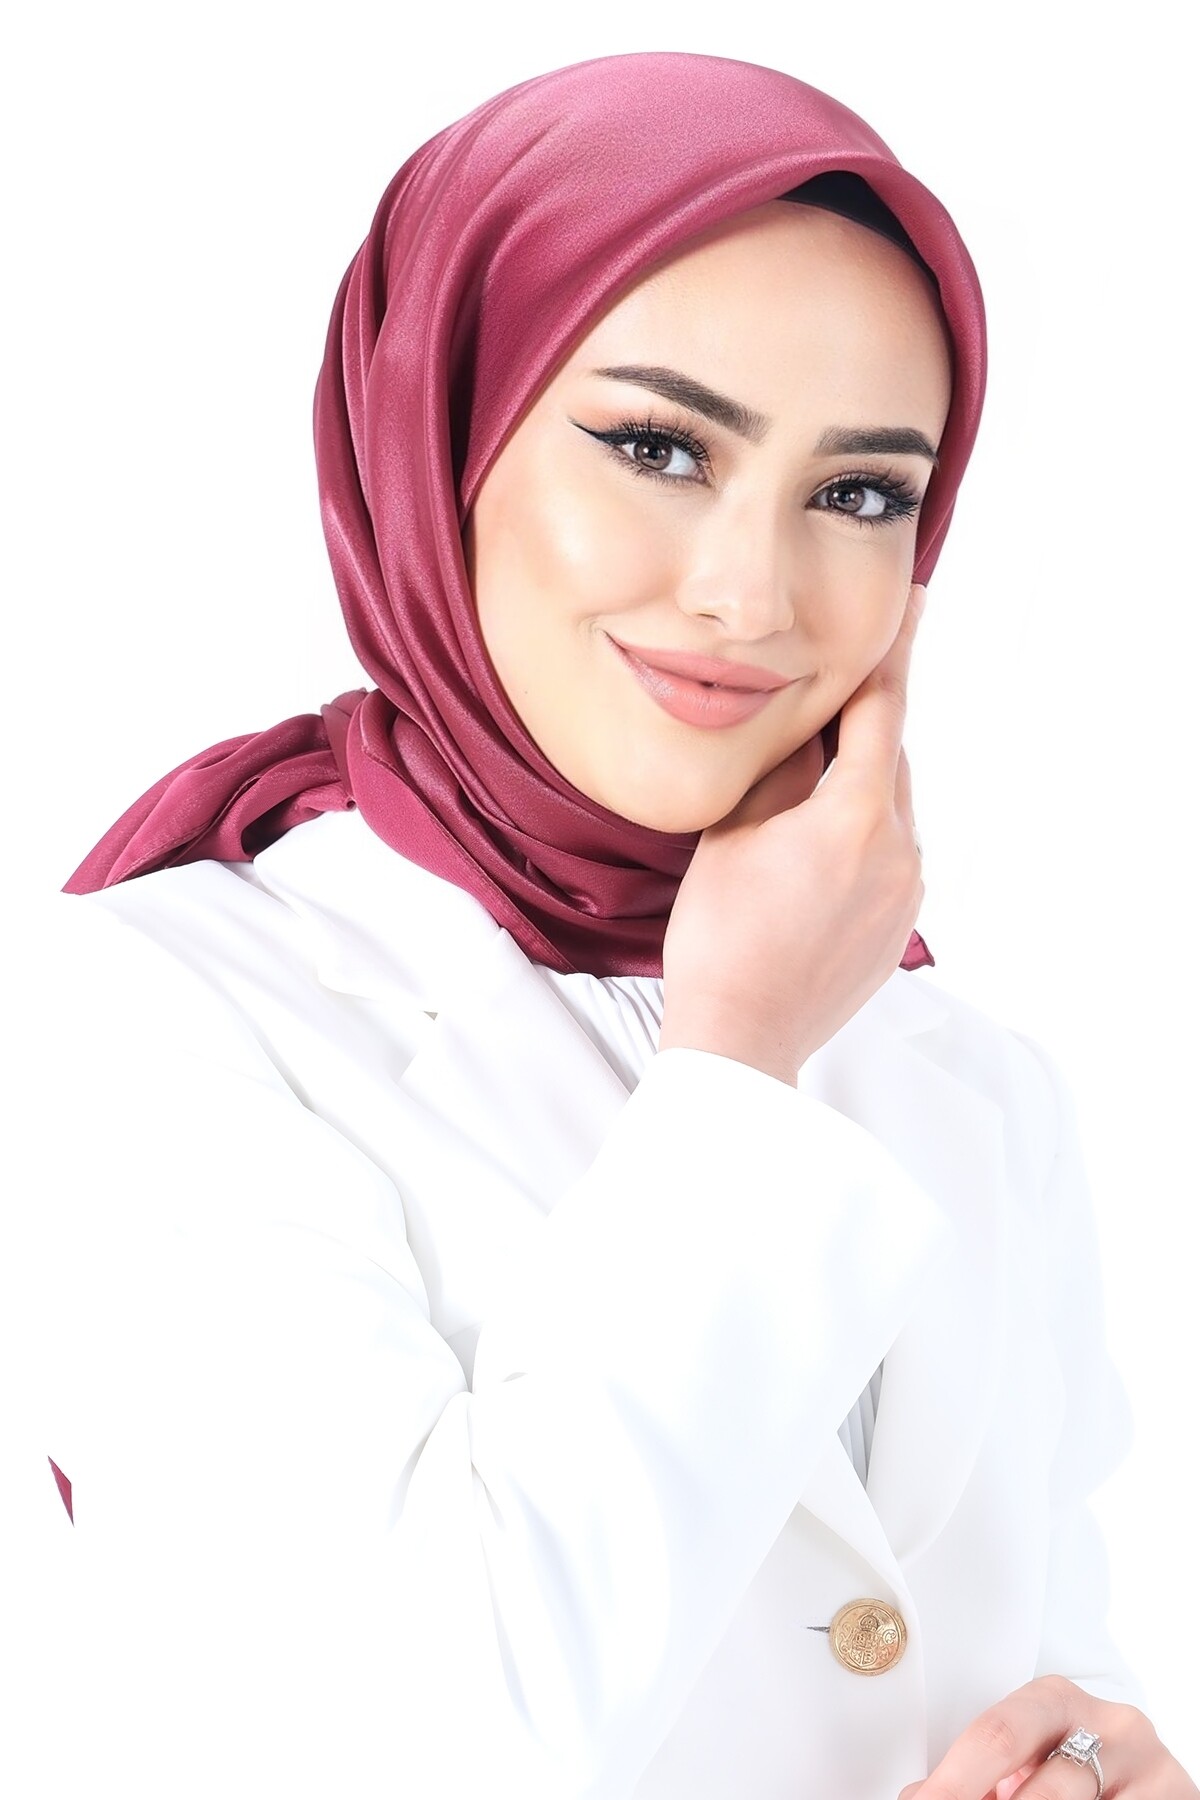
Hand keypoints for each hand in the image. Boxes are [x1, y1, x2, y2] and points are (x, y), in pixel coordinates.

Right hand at [659, 583, 925, 1083]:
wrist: (741, 1037)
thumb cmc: (719, 936)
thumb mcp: (734, 832)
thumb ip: (781, 768)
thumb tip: (807, 720)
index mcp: (855, 816)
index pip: (883, 711)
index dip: (894, 652)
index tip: (914, 600)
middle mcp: (898, 851)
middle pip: (890, 761)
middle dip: (859, 729)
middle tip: (825, 700)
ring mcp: (905, 895)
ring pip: (890, 811)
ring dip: (855, 789)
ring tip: (799, 800)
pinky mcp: (899, 929)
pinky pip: (888, 859)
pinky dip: (858, 840)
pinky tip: (809, 859)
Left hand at [897, 1675, 1197, 1799]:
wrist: (1137, 1778)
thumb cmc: (1068, 1770)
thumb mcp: (1027, 1761)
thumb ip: (981, 1775)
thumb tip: (917, 1798)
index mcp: (1057, 1699)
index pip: (998, 1736)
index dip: (954, 1782)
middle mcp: (1113, 1725)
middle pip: (1047, 1786)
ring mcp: (1154, 1768)